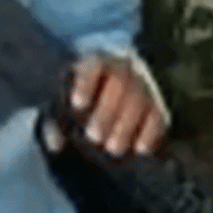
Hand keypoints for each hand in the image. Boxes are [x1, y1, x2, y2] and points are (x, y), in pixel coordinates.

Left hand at [43, 55, 166, 156]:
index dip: (85, 83)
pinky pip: (159, 115)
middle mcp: (122, 68)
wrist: (112, 97)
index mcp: (95, 62)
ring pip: (140, 99)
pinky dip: (150, 133)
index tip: (77, 104)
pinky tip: (139, 149)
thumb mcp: (66, 104)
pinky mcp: (158, 105)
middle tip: (93, 136)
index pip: (92, 66)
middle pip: (119, 83)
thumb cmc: (82, 100)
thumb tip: (54, 143)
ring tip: (112, 148)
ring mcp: (143, 84)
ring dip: (126, 125)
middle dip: (106, 112)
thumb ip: (57, 120)